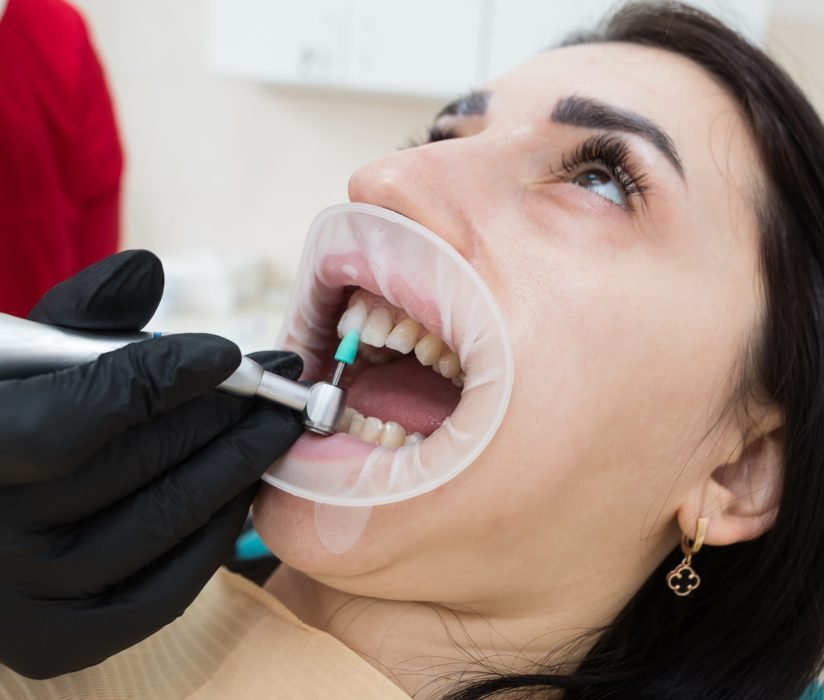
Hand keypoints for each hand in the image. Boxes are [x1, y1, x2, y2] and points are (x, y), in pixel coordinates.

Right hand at [0, 251, 303, 678]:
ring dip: (235, 468)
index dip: (160, 382)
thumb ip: (76, 321)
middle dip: (224, 416)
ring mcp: (26, 604)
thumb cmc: (5, 423)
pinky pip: (166, 585)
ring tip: (277, 426)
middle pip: (135, 470)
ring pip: (161, 524)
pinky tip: (243, 484)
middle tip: (286, 384)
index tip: (229, 355)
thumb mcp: (18, 366)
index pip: (74, 422)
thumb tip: (146, 269)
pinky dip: (214, 532)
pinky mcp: (65, 641)